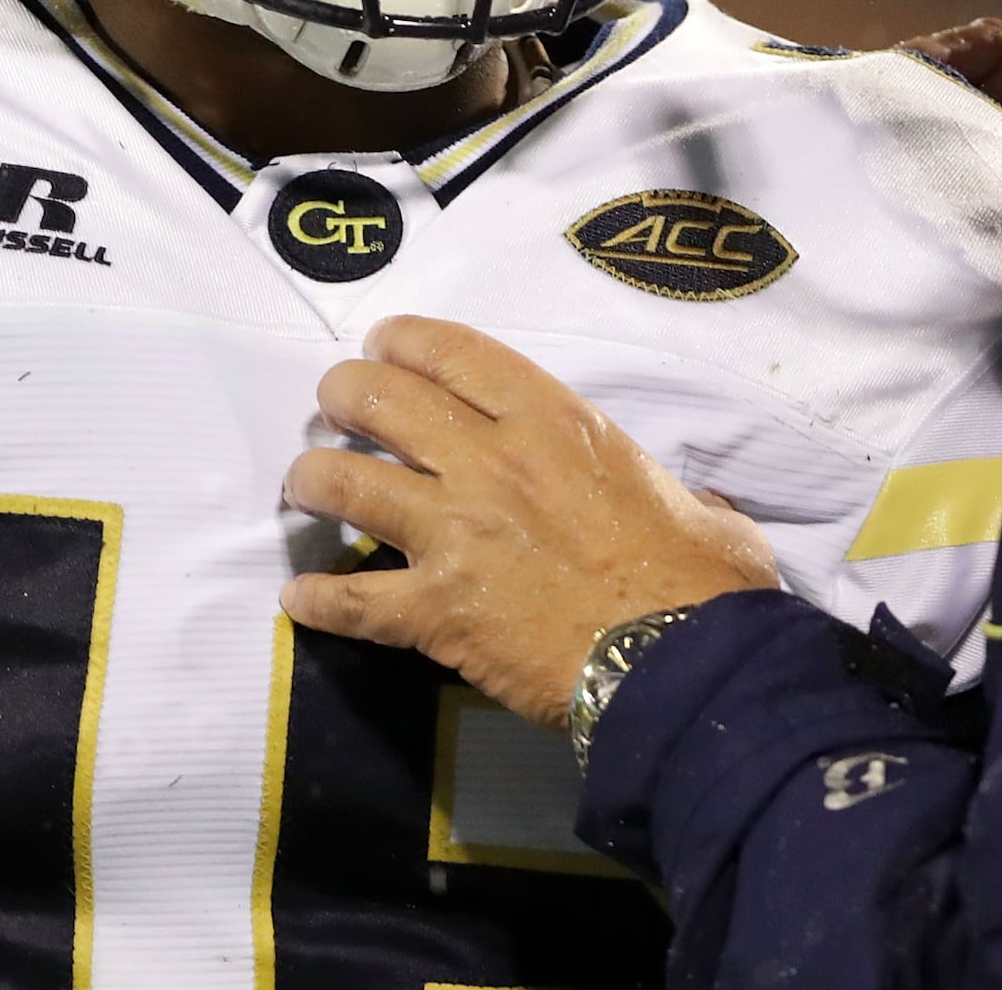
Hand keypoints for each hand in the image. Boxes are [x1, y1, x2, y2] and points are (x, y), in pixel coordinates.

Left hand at [281, 316, 779, 724]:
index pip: (452, 350)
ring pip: (344, 481)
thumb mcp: (699, 506)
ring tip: (306, 485)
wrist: (679, 662)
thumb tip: (701, 514)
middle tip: (336, 407)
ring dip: (312, 477)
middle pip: (380, 398)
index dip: (402, 339)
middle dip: (343, 393)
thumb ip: (679, 494)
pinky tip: (299, 600)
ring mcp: (455, 534)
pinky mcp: (436, 610)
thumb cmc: (699, 581)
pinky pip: (352, 600)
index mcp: (553, 422)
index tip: (383, 346)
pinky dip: (317, 600)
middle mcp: (490, 461)